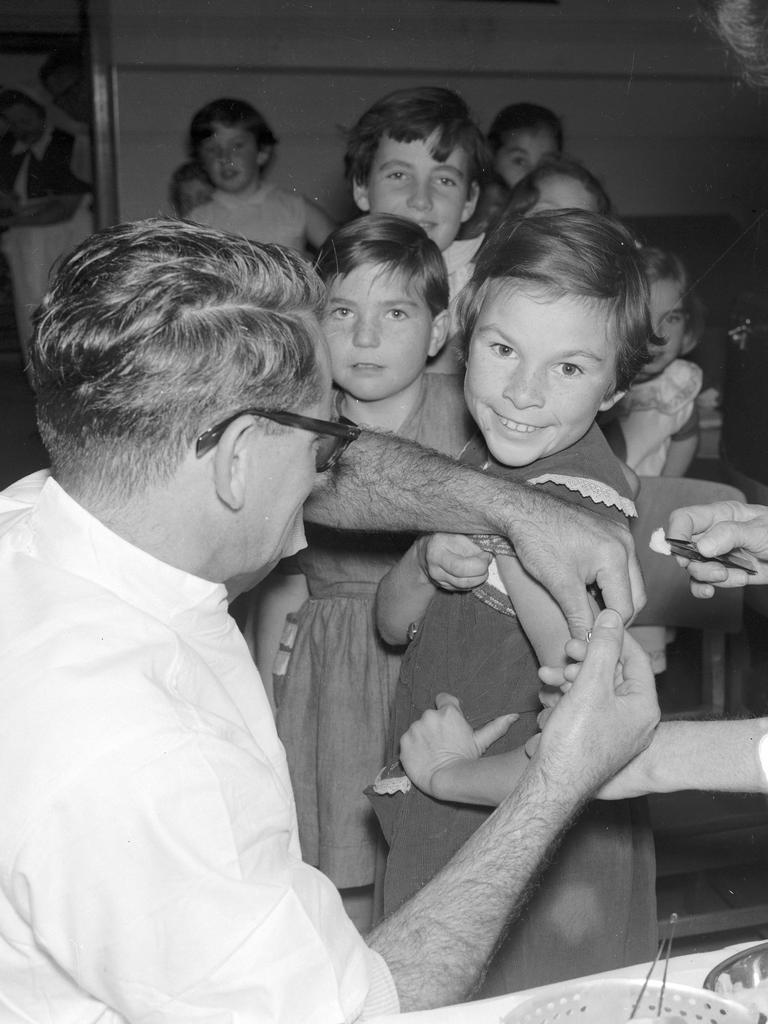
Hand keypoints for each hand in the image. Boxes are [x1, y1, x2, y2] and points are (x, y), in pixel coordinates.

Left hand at [399, 693, 516, 799]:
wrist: (446, 780)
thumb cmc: (466, 760)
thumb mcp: (481, 742)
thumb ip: (496, 726)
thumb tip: (514, 715)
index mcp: (449, 712)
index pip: (443, 698)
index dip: (446, 709)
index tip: (449, 723)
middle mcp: (430, 715)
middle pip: (431, 715)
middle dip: (435, 725)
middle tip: (443, 742)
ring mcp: (415, 728)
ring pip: (418, 727)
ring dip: (423, 735)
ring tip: (433, 751)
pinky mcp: (404, 741)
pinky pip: (407, 739)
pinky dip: (412, 746)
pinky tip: (422, 756)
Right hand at [420, 534, 491, 591]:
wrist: (424, 552)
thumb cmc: (443, 540)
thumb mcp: (455, 536)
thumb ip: (471, 546)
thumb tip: (486, 557)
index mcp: (436, 552)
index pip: (461, 567)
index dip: (479, 564)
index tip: (486, 556)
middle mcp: (435, 570)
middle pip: (464, 581)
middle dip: (481, 573)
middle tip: (487, 563)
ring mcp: (439, 581)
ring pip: (465, 587)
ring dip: (479, 578)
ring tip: (482, 567)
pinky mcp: (445, 587)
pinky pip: (464, 588)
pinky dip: (473, 582)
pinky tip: (475, 572)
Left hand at [505, 492, 644, 637]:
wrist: (522, 508)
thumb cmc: (537, 541)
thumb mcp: (558, 584)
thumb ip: (578, 617)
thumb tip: (587, 645)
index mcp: (615, 556)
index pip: (625, 607)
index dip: (607, 628)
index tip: (590, 638)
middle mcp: (625, 544)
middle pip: (636, 595)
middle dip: (617, 615)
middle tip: (594, 629)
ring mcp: (620, 536)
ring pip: (630, 581)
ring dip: (614, 599)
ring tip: (589, 611)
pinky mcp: (612, 533)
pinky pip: (621, 566)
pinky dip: (609, 582)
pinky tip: (588, 590)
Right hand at [532, 609, 659, 797]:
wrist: (552, 786)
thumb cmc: (575, 742)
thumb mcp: (589, 686)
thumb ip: (602, 648)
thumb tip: (613, 617)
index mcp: (643, 707)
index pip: (636, 658)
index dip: (613, 638)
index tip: (592, 626)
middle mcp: (634, 719)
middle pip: (612, 673)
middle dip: (584, 660)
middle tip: (564, 650)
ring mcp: (614, 730)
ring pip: (593, 690)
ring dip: (569, 678)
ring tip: (546, 676)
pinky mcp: (594, 738)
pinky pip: (584, 708)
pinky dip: (566, 698)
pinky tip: (547, 698)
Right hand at [667, 500, 767, 596]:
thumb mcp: (760, 531)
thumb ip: (730, 534)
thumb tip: (702, 546)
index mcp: (720, 515)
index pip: (684, 518)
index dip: (676, 533)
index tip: (682, 551)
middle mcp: (714, 534)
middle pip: (684, 547)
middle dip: (698, 563)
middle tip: (719, 571)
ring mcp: (717, 555)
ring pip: (693, 568)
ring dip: (708, 577)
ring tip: (731, 577)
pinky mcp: (723, 572)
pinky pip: (701, 582)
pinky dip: (703, 588)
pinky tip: (710, 592)